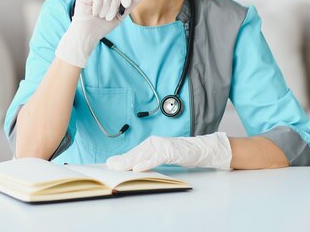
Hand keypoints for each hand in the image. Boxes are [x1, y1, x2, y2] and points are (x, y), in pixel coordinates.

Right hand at [55, 0, 142, 67]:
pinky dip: (98, 6)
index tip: (126, 5)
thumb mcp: (119, 17)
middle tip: (110, 17)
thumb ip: (129, 6)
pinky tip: (94, 13)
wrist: (88, 34)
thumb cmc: (102, 26)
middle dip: (115, 5)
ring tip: (102, 16)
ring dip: (106, 7)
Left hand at [106, 132, 232, 171]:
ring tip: (119, 168)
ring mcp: (162, 145)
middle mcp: (155, 142)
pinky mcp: (170, 151)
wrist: (200, 150)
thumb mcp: (162, 156)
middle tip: (110, 166)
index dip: (122, 158)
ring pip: (143, 155)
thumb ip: (149, 158)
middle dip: (122, 160)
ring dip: (130, 162)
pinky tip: (137, 168)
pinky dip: (146, 163)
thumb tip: (133, 166)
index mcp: (152, 143)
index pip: (134, 152)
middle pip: (136, 153)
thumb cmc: (181, 154)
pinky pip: (156, 158)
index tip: (109, 163)